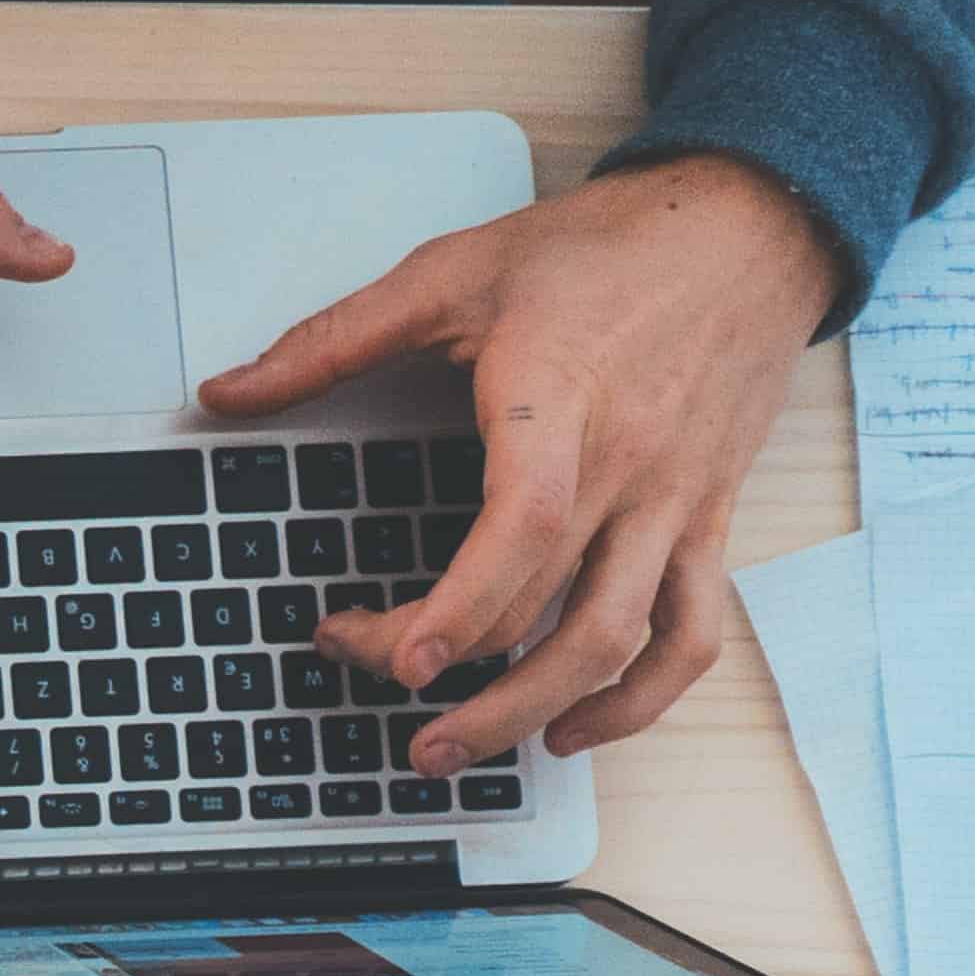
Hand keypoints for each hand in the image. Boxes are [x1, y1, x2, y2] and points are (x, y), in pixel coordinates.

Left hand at [200, 153, 840, 776]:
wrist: (748, 225)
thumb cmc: (605, 249)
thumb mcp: (454, 272)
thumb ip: (333, 340)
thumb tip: (226, 392)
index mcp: (561, 402)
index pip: (524, 527)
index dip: (461, 607)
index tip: (396, 658)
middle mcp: (629, 467)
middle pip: (546, 606)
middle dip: (447, 664)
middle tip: (365, 671)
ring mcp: (675, 503)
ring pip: (619, 642)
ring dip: (533, 713)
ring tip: (453, 750)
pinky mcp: (707, 521)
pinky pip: (691, 634)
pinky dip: (639, 700)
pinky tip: (570, 727)